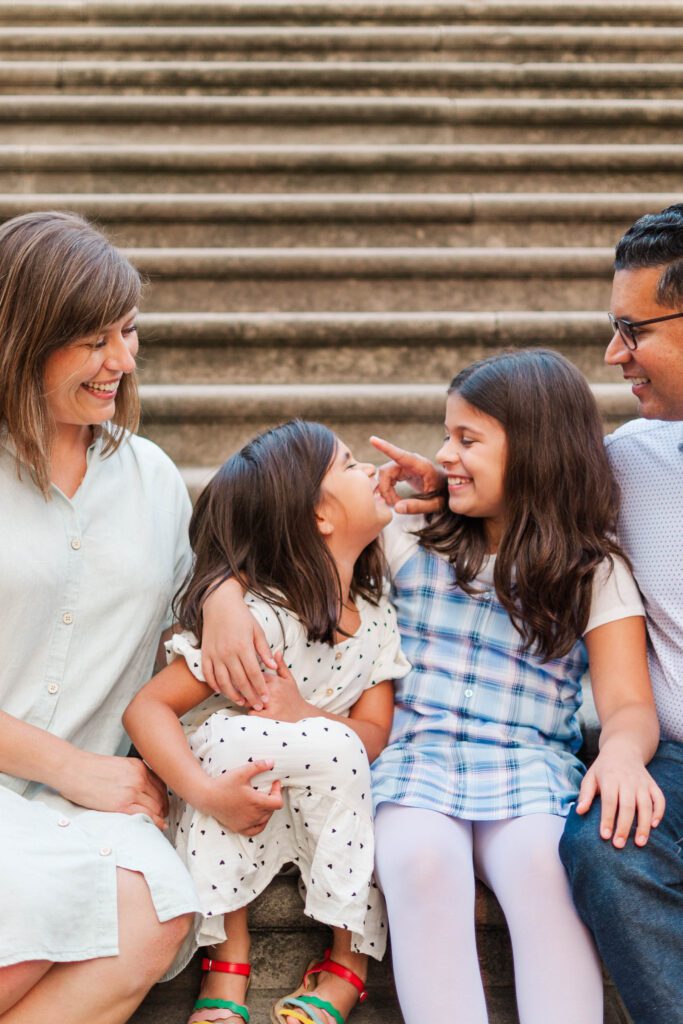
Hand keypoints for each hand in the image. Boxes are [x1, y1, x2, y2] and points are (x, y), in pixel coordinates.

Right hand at [59, 751, 168, 829]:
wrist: (74, 770)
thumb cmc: (89, 769)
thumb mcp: (118, 766)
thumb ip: (131, 776)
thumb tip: (139, 791)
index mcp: (138, 766)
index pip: (161, 784)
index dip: (164, 797)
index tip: (163, 804)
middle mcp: (139, 777)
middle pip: (161, 797)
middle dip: (163, 809)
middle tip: (162, 817)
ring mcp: (132, 790)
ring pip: (156, 807)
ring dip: (159, 817)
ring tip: (158, 824)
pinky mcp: (122, 804)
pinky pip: (145, 815)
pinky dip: (153, 822)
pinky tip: (154, 826)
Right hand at [201, 579, 275, 710]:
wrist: (219, 604)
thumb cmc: (241, 617)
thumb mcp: (257, 630)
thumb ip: (264, 650)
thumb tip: (273, 667)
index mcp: (242, 646)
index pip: (253, 673)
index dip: (260, 688)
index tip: (266, 698)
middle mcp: (227, 653)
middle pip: (240, 681)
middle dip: (250, 696)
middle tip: (258, 706)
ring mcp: (214, 654)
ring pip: (223, 682)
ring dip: (233, 695)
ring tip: (242, 702)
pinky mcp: (205, 654)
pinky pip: (208, 675)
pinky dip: (215, 685)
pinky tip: (223, 691)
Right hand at [201, 760, 283, 835]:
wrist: (207, 797)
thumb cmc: (224, 784)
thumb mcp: (242, 772)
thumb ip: (258, 766)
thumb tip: (272, 762)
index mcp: (255, 802)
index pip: (277, 802)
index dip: (278, 791)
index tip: (275, 783)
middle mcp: (252, 815)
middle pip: (272, 810)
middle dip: (273, 798)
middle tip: (268, 788)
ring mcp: (246, 824)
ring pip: (265, 819)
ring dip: (267, 810)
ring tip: (262, 799)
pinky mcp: (239, 828)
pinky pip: (255, 831)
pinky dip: (260, 824)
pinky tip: (258, 816)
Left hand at [248, 653, 310, 722]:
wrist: (302, 715)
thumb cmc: (293, 697)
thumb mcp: (289, 679)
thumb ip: (281, 665)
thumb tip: (277, 651)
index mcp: (275, 680)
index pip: (254, 674)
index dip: (248, 677)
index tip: (245, 679)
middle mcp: (272, 690)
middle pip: (249, 687)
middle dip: (244, 689)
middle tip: (244, 691)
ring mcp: (271, 703)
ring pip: (249, 699)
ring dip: (247, 701)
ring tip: (249, 702)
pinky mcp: (270, 715)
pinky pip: (252, 712)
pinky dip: (251, 712)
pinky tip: (255, 711)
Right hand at [369, 435, 445, 514]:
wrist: (447, 490)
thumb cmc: (443, 495)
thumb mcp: (434, 504)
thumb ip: (417, 506)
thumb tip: (396, 508)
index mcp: (422, 467)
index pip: (401, 455)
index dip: (386, 448)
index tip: (373, 440)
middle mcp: (412, 462)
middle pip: (387, 470)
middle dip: (385, 488)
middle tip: (393, 504)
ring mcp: (406, 465)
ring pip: (385, 474)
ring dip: (386, 490)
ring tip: (395, 503)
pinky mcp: (403, 469)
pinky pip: (388, 476)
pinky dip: (387, 488)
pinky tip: (394, 498)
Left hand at [576, 741, 665, 847]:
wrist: (623, 750)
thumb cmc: (603, 768)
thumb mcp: (590, 777)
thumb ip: (585, 794)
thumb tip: (579, 812)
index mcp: (610, 778)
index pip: (609, 801)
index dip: (607, 819)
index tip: (605, 836)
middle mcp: (627, 780)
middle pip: (628, 806)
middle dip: (624, 827)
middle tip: (619, 845)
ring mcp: (642, 783)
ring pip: (646, 805)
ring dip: (644, 825)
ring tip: (640, 843)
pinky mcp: (652, 784)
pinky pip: (659, 799)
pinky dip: (659, 812)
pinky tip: (654, 826)